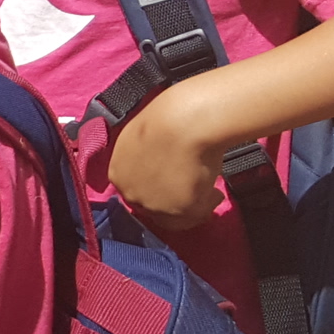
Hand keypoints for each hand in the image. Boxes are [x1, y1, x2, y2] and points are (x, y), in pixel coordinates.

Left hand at [106, 87, 232, 228]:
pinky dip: (207, 206)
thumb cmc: (168, 117)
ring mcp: (152, 204)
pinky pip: (195, 216)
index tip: (175, 184)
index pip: (136, 190)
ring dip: (192, 204)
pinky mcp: (178, 211)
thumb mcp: (144, 136)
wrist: (186, 122)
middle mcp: (130, 192)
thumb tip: (162, 162)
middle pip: (153, 206)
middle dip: (173, 200)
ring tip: (210, 190)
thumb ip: (146, 157)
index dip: (158, 188)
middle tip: (196, 191)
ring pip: (174, 215)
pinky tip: (216, 193)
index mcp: (117, 172)